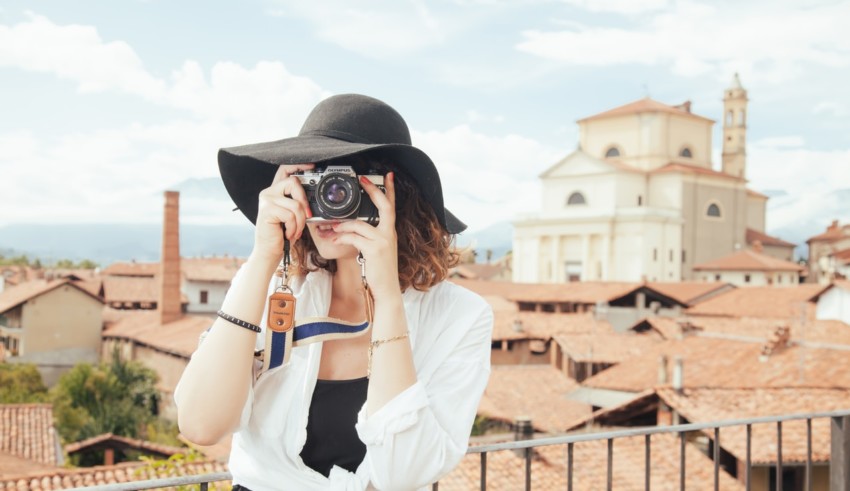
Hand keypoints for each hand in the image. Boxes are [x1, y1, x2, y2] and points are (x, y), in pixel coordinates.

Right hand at [251, 164, 314, 264]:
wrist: (270, 251)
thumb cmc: (282, 234)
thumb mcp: (293, 215)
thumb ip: (298, 203)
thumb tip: (313, 197)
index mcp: (275, 191)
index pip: (285, 170)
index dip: (298, 165)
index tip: (312, 166)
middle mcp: (268, 192)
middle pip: (293, 183)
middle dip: (304, 201)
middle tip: (306, 216)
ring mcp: (266, 200)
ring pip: (295, 204)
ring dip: (300, 222)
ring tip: (294, 231)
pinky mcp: (267, 210)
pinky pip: (290, 215)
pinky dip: (294, 227)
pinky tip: (287, 233)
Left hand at [330, 172, 399, 297]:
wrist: (386, 291)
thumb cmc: (380, 272)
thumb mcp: (377, 251)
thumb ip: (369, 237)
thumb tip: (351, 228)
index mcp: (390, 232)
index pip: (392, 206)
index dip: (390, 190)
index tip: (388, 176)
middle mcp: (389, 234)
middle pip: (384, 206)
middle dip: (373, 191)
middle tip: (363, 180)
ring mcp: (383, 241)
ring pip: (359, 224)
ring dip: (342, 224)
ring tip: (331, 227)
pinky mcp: (374, 249)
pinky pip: (354, 237)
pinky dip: (341, 237)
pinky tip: (333, 239)